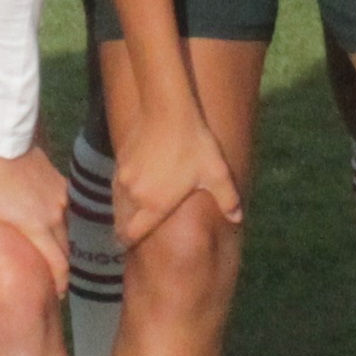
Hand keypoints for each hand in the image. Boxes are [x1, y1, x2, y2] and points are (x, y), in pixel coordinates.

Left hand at [0, 145, 70, 293]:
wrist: (5, 143)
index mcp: (37, 227)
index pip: (58, 262)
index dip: (60, 280)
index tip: (59, 294)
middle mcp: (55, 216)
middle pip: (65, 249)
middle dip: (61, 266)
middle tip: (55, 278)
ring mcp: (60, 199)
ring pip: (66, 228)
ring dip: (60, 242)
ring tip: (51, 252)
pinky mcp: (61, 184)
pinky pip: (64, 208)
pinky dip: (58, 219)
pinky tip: (48, 221)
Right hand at [111, 105, 239, 248]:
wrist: (167, 109)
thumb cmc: (193, 143)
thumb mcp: (216, 172)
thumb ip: (227, 199)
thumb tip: (238, 218)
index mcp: (154, 205)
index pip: (130, 234)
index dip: (128, 243)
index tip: (130, 246)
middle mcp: (134, 195)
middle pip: (121, 222)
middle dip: (125, 230)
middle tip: (131, 234)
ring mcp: (124, 177)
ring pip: (118, 203)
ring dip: (123, 211)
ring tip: (135, 212)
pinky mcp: (120, 160)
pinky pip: (118, 184)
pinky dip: (123, 191)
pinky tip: (136, 186)